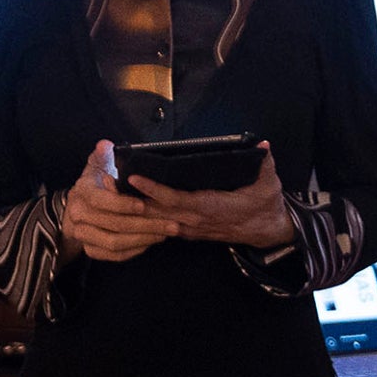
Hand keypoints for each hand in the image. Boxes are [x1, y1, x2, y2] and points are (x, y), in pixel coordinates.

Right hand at [60, 142, 180, 263]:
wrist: (77, 209)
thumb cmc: (95, 185)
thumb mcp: (97, 166)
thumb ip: (103, 156)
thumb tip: (105, 145)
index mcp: (83, 194)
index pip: (102, 201)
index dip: (123, 204)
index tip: (144, 205)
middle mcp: (79, 216)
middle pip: (114, 225)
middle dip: (146, 225)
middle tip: (172, 224)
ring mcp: (83, 235)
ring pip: (114, 243)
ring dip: (143, 239)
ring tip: (166, 233)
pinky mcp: (91, 250)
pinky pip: (113, 255)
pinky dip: (134, 250)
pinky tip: (152, 242)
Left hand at [127, 144, 294, 249]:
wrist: (268, 231)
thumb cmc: (265, 206)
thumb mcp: (269, 184)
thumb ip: (264, 163)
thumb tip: (263, 145)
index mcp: (212, 207)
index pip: (177, 199)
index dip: (155, 190)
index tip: (135, 178)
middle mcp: (196, 220)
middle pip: (157, 211)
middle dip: (131, 199)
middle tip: (107, 182)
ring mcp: (191, 228)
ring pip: (156, 219)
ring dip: (132, 207)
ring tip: (111, 190)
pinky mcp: (190, 231)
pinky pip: (162, 224)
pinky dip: (144, 216)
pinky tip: (129, 205)